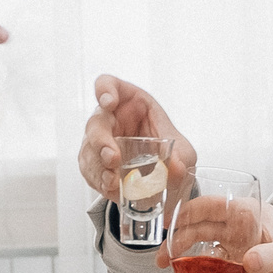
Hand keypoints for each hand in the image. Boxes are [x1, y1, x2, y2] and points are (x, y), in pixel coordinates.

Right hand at [80, 75, 197, 198]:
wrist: (167, 184)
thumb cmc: (173, 156)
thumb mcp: (184, 154)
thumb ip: (181, 158)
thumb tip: (175, 167)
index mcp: (131, 103)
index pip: (108, 85)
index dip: (104, 90)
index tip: (108, 103)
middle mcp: (111, 120)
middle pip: (95, 123)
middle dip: (101, 141)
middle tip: (113, 158)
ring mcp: (100, 143)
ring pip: (88, 150)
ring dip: (99, 167)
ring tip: (114, 181)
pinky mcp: (95, 165)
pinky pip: (90, 171)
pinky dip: (99, 181)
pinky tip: (112, 188)